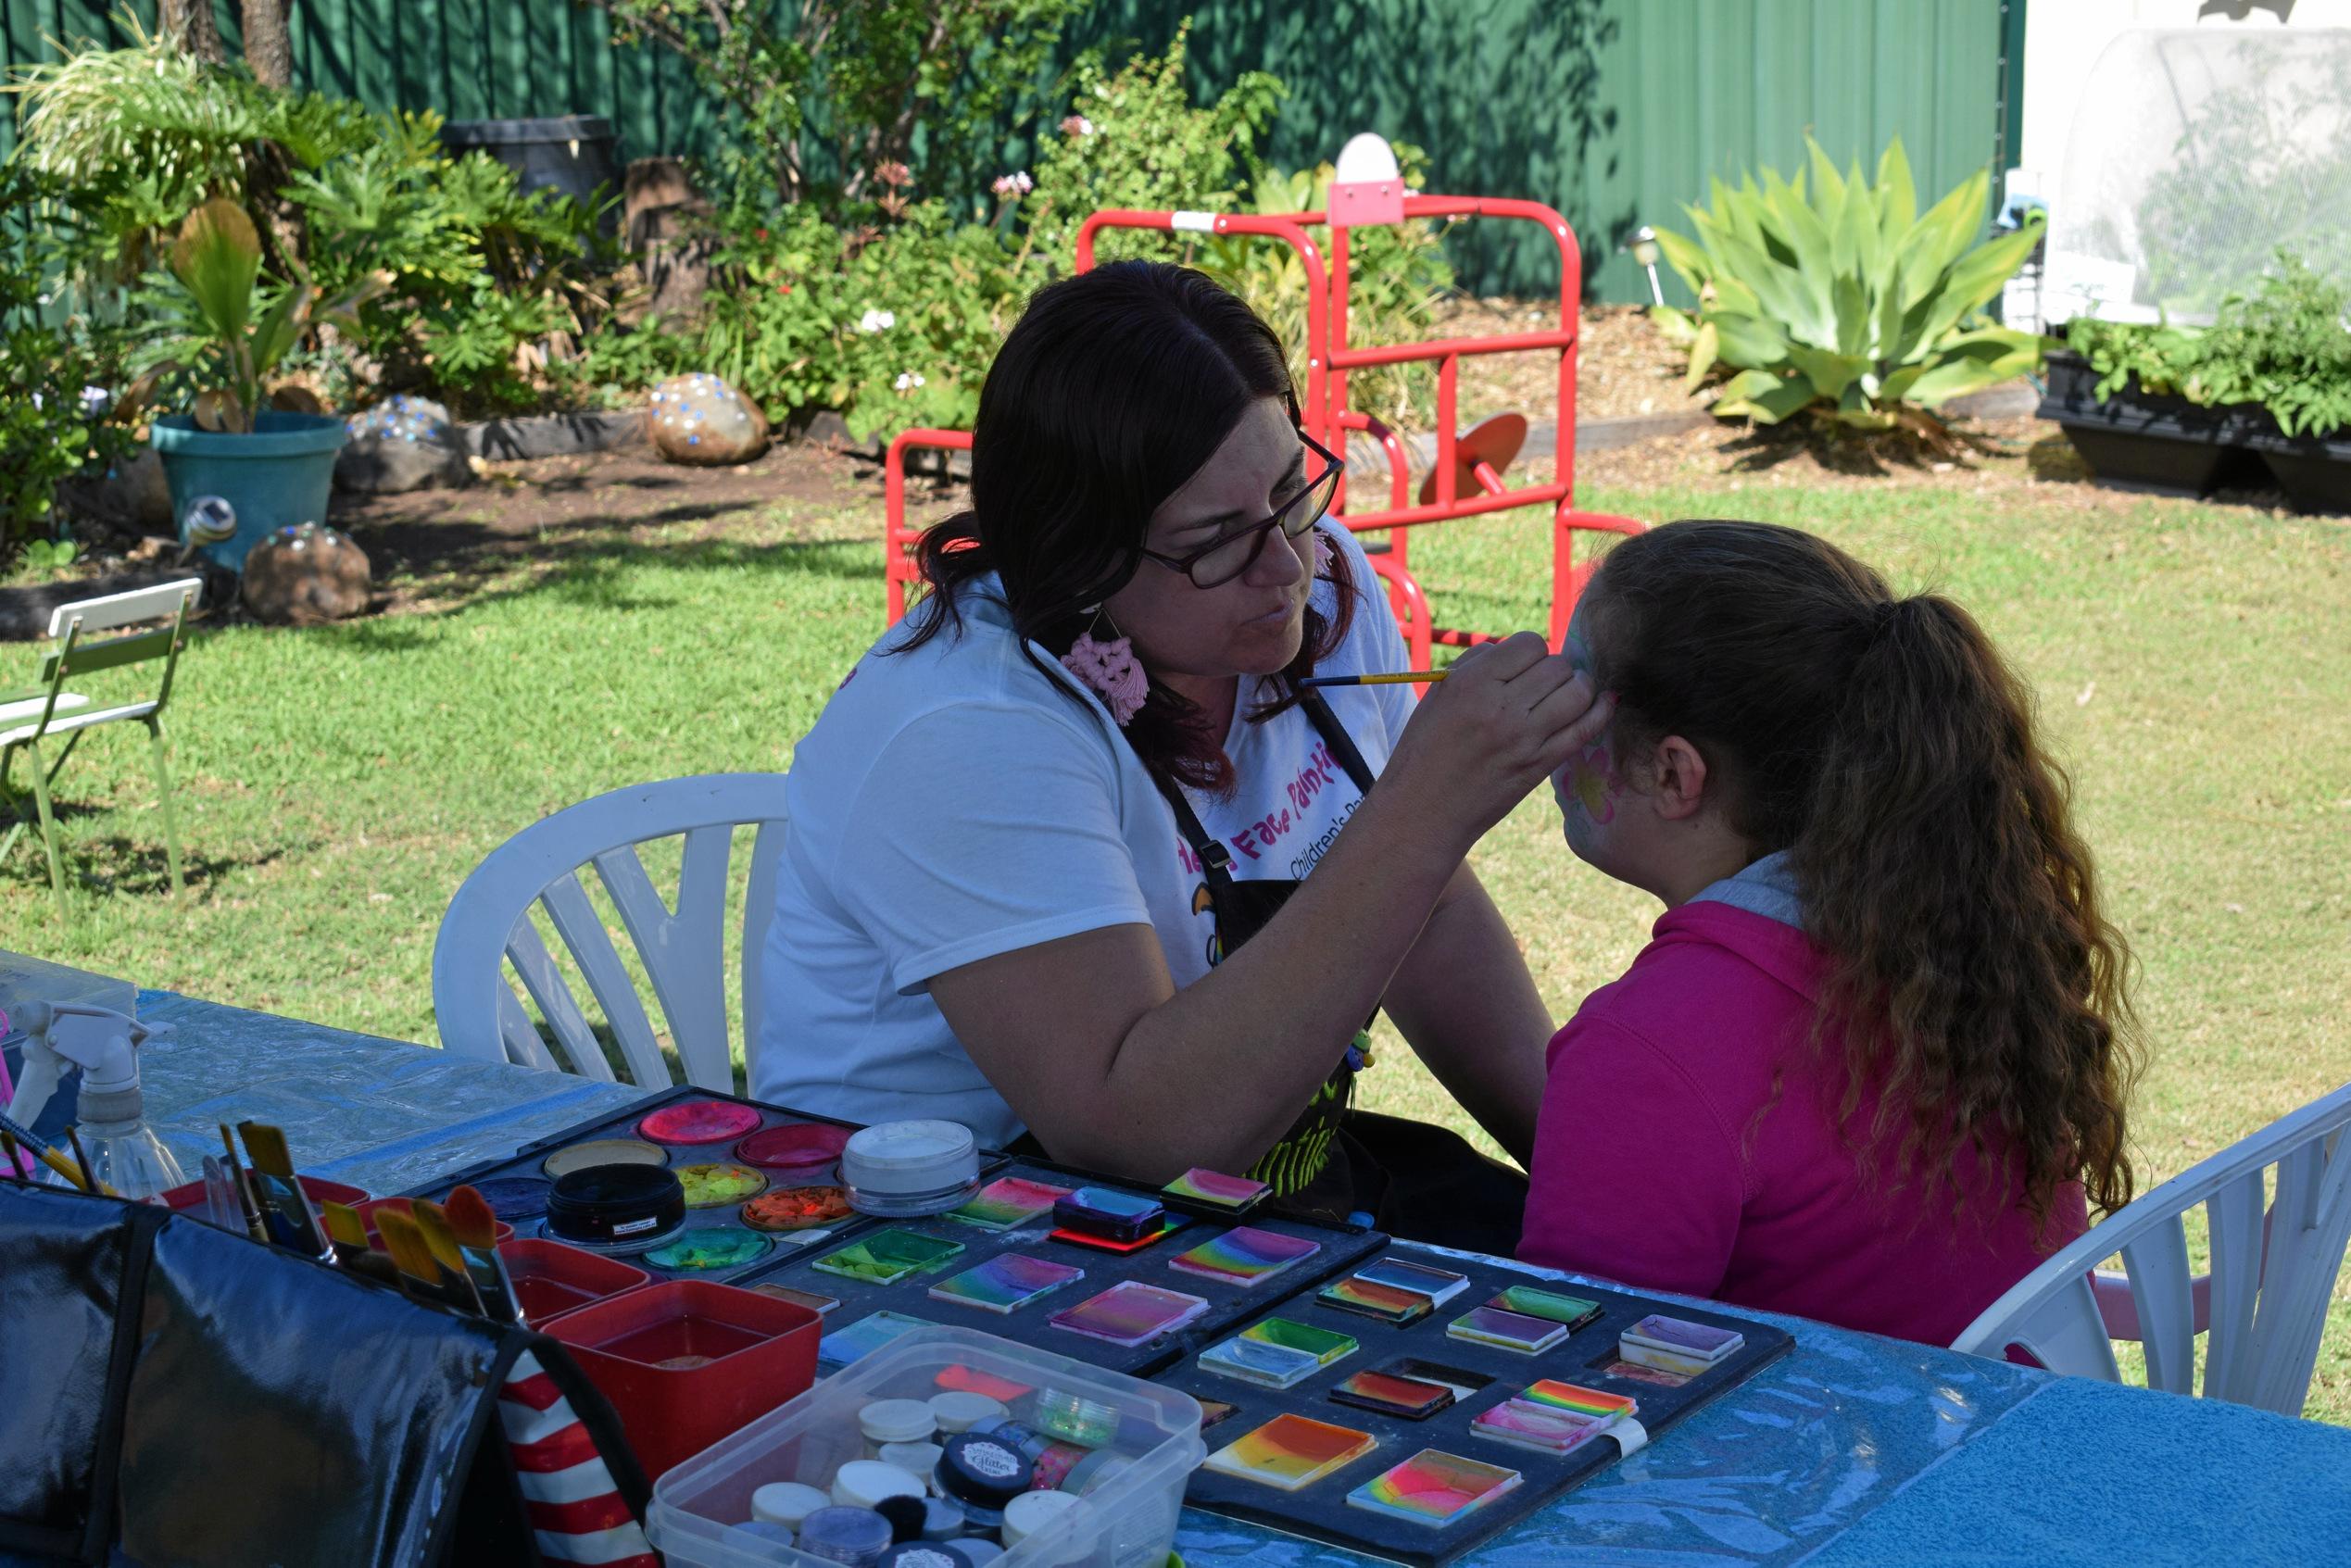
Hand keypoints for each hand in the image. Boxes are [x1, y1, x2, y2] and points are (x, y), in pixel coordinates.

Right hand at [1382, 632, 1614, 854]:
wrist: (1423, 811)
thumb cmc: (1424, 750)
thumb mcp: (1437, 696)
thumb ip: (1475, 665)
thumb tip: (1515, 650)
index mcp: (1471, 684)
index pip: (1530, 644)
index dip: (1530, 652)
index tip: (1522, 667)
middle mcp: (1500, 707)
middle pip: (1558, 666)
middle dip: (1555, 670)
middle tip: (1543, 686)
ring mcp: (1524, 738)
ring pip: (1578, 692)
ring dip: (1579, 688)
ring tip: (1568, 694)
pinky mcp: (1540, 766)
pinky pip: (1585, 729)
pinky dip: (1601, 711)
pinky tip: (1605, 702)